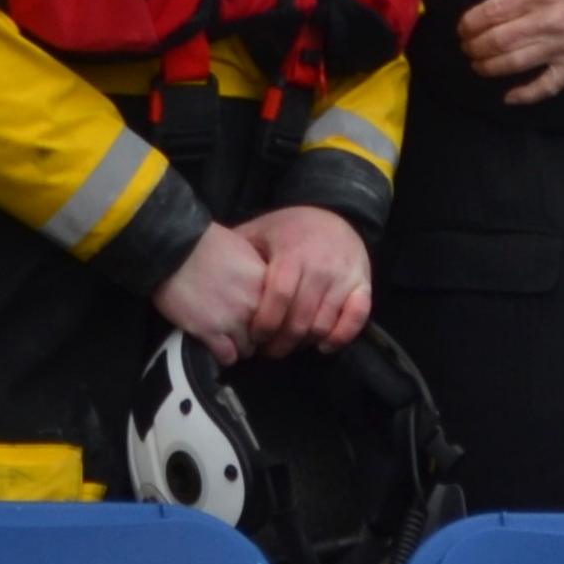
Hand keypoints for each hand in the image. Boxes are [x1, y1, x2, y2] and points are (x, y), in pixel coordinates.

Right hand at [150, 221, 274, 363]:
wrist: (173, 250)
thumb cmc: (207, 245)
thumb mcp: (246, 252)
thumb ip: (260, 275)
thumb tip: (268, 291)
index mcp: (267, 283)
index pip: (282, 314)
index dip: (271, 318)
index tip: (262, 319)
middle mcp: (255, 304)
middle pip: (267, 334)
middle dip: (256, 334)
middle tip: (242, 328)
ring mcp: (233, 320)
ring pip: (248, 349)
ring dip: (239, 345)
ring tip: (227, 337)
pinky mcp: (210, 332)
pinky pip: (228, 357)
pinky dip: (223, 354)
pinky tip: (216, 345)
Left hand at [237, 205, 372, 354]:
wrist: (337, 214)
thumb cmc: (292, 228)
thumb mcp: (262, 230)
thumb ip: (237, 247)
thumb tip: (200, 261)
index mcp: (294, 254)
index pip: (279, 298)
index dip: (264, 324)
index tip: (253, 337)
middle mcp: (322, 266)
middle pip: (300, 318)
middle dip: (281, 342)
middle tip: (267, 350)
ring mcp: (345, 276)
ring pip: (324, 324)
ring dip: (304, 343)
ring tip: (288, 346)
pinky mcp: (363, 284)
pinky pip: (356, 319)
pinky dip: (341, 337)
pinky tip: (323, 345)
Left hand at [459, 0, 563, 102]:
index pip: (489, 13)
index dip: (469, 24)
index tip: (463, 29)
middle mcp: (545, 20)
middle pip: (496, 41)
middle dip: (474, 48)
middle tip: (467, 49)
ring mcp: (561, 46)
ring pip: (513, 64)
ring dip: (489, 68)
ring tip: (479, 66)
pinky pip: (546, 86)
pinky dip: (525, 95)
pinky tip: (509, 96)